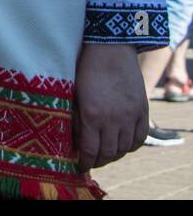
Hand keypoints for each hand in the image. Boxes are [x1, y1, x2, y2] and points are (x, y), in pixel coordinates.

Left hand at [73, 43, 147, 171]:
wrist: (110, 48)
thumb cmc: (84, 67)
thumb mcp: (74, 93)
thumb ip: (76, 117)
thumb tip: (74, 139)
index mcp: (92, 115)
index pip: (89, 150)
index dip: (84, 162)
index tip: (79, 166)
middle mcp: (113, 119)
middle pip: (108, 153)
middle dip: (98, 161)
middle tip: (91, 161)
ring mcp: (130, 115)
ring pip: (124, 148)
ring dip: (114, 155)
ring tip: (105, 155)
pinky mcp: (142, 109)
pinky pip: (140, 137)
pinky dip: (131, 146)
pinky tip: (122, 145)